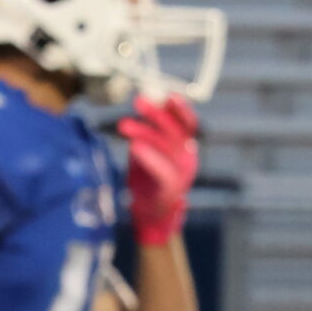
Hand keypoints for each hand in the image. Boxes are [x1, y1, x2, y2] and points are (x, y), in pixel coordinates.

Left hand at [119, 94, 198, 247]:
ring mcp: (182, 175)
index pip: (188, 124)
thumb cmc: (148, 179)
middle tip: (138, 102)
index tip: (168, 95)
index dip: (180, 110)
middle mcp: (187, 159)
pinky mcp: (171, 190)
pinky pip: (163, 170)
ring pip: (166, 148)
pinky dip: (150, 157)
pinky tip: (134, 147)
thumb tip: (145, 101)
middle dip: (156, 115)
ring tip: (123, 125)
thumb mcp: (148, 150)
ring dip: (145, 132)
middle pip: (175, 131)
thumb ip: (148, 130)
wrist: (151, 215)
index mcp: (185, 148)